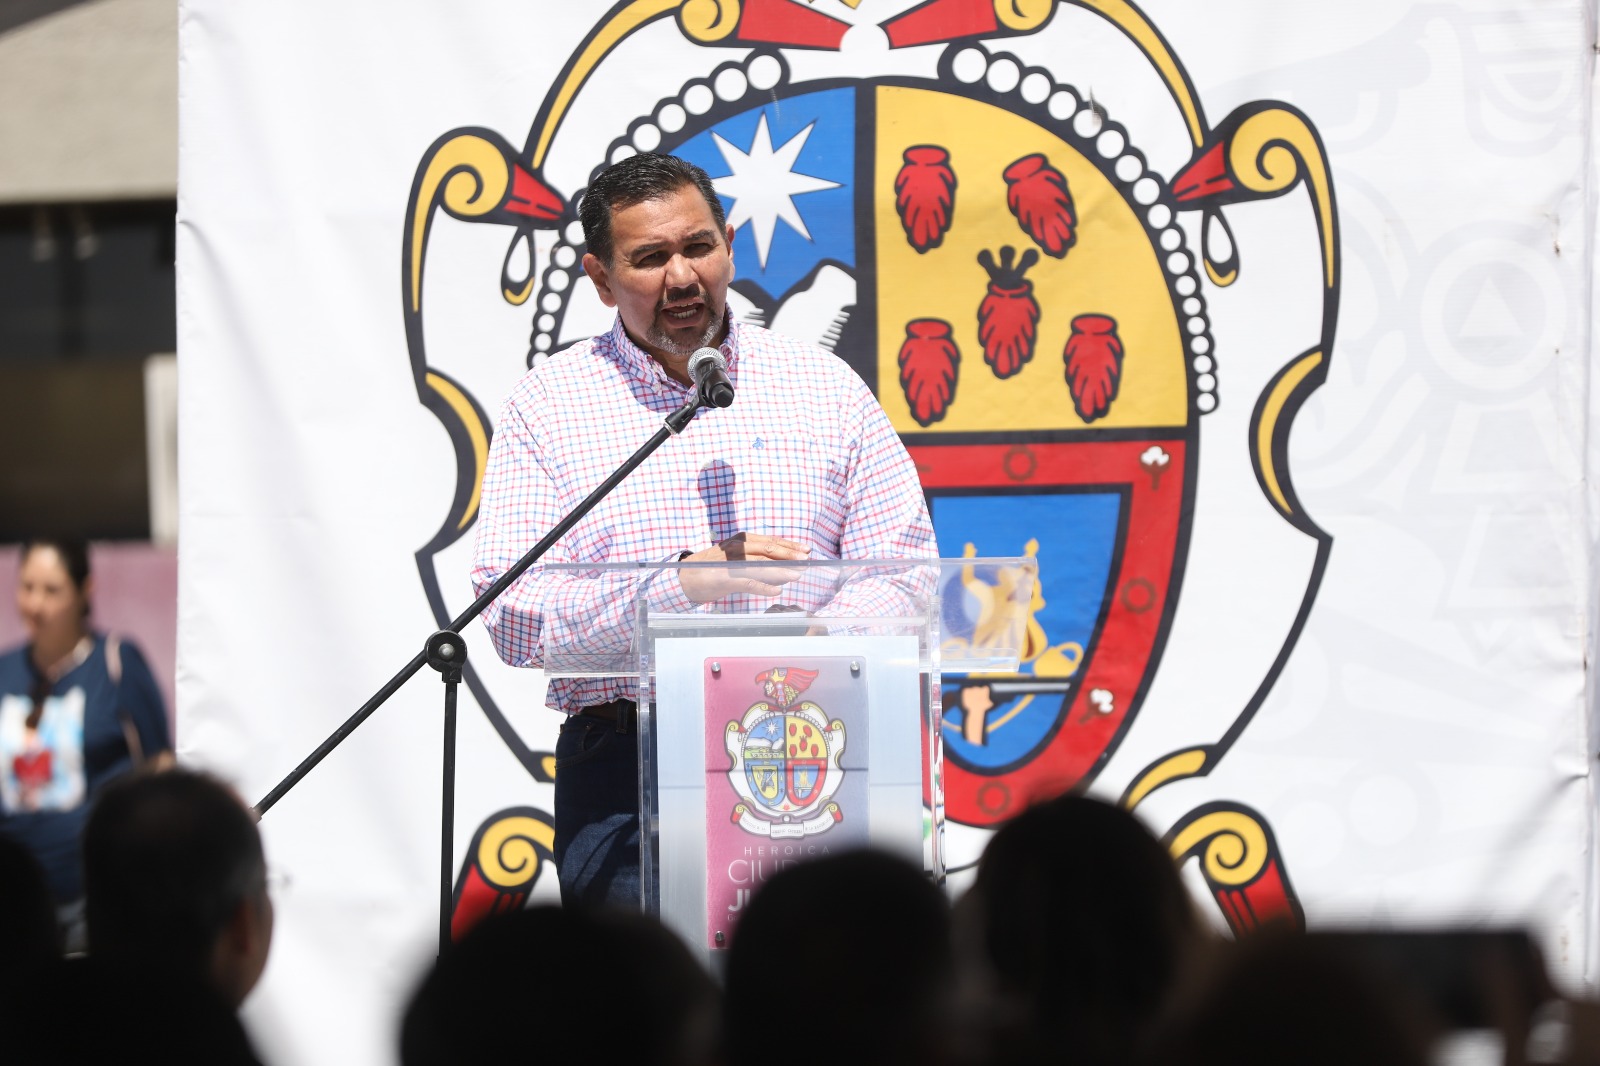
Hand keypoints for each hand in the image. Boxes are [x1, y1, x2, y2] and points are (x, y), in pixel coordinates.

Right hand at [679, 533, 808, 602]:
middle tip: (806, 560)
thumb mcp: (736, 558)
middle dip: (789, 555)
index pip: (770, 540)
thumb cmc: (714, 568)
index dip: (789, 545)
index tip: (805, 550)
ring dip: (780, 570)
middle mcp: (737, 547)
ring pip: (760, 563)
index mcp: (741, 540)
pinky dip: (763, 586)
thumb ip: (757, 560)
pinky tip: (776, 591)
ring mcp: (730, 562)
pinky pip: (747, 581)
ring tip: (796, 574)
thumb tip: (784, 567)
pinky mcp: (724, 577)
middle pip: (768, 549)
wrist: (685, 577)